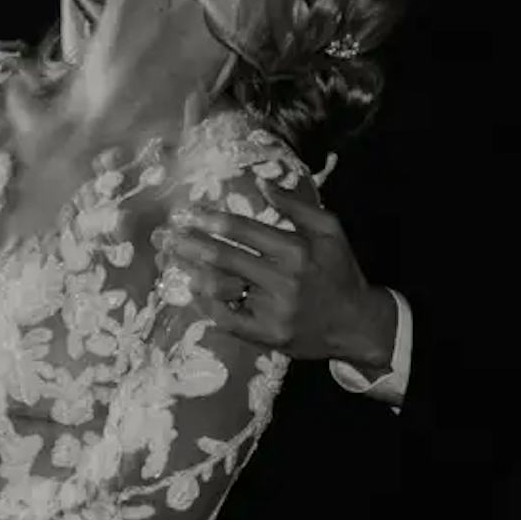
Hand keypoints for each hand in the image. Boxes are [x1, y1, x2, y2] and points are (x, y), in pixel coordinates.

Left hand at [161, 188, 398, 371]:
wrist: (355, 324)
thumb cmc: (339, 272)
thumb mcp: (329, 231)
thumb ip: (296, 207)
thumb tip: (263, 183)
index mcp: (296, 250)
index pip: (244, 230)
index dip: (211, 220)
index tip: (188, 212)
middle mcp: (283, 280)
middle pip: (225, 258)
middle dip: (190, 244)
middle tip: (165, 236)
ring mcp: (272, 311)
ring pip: (221, 288)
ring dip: (192, 272)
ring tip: (171, 261)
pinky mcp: (266, 335)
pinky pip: (227, 319)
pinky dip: (207, 304)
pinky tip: (193, 290)